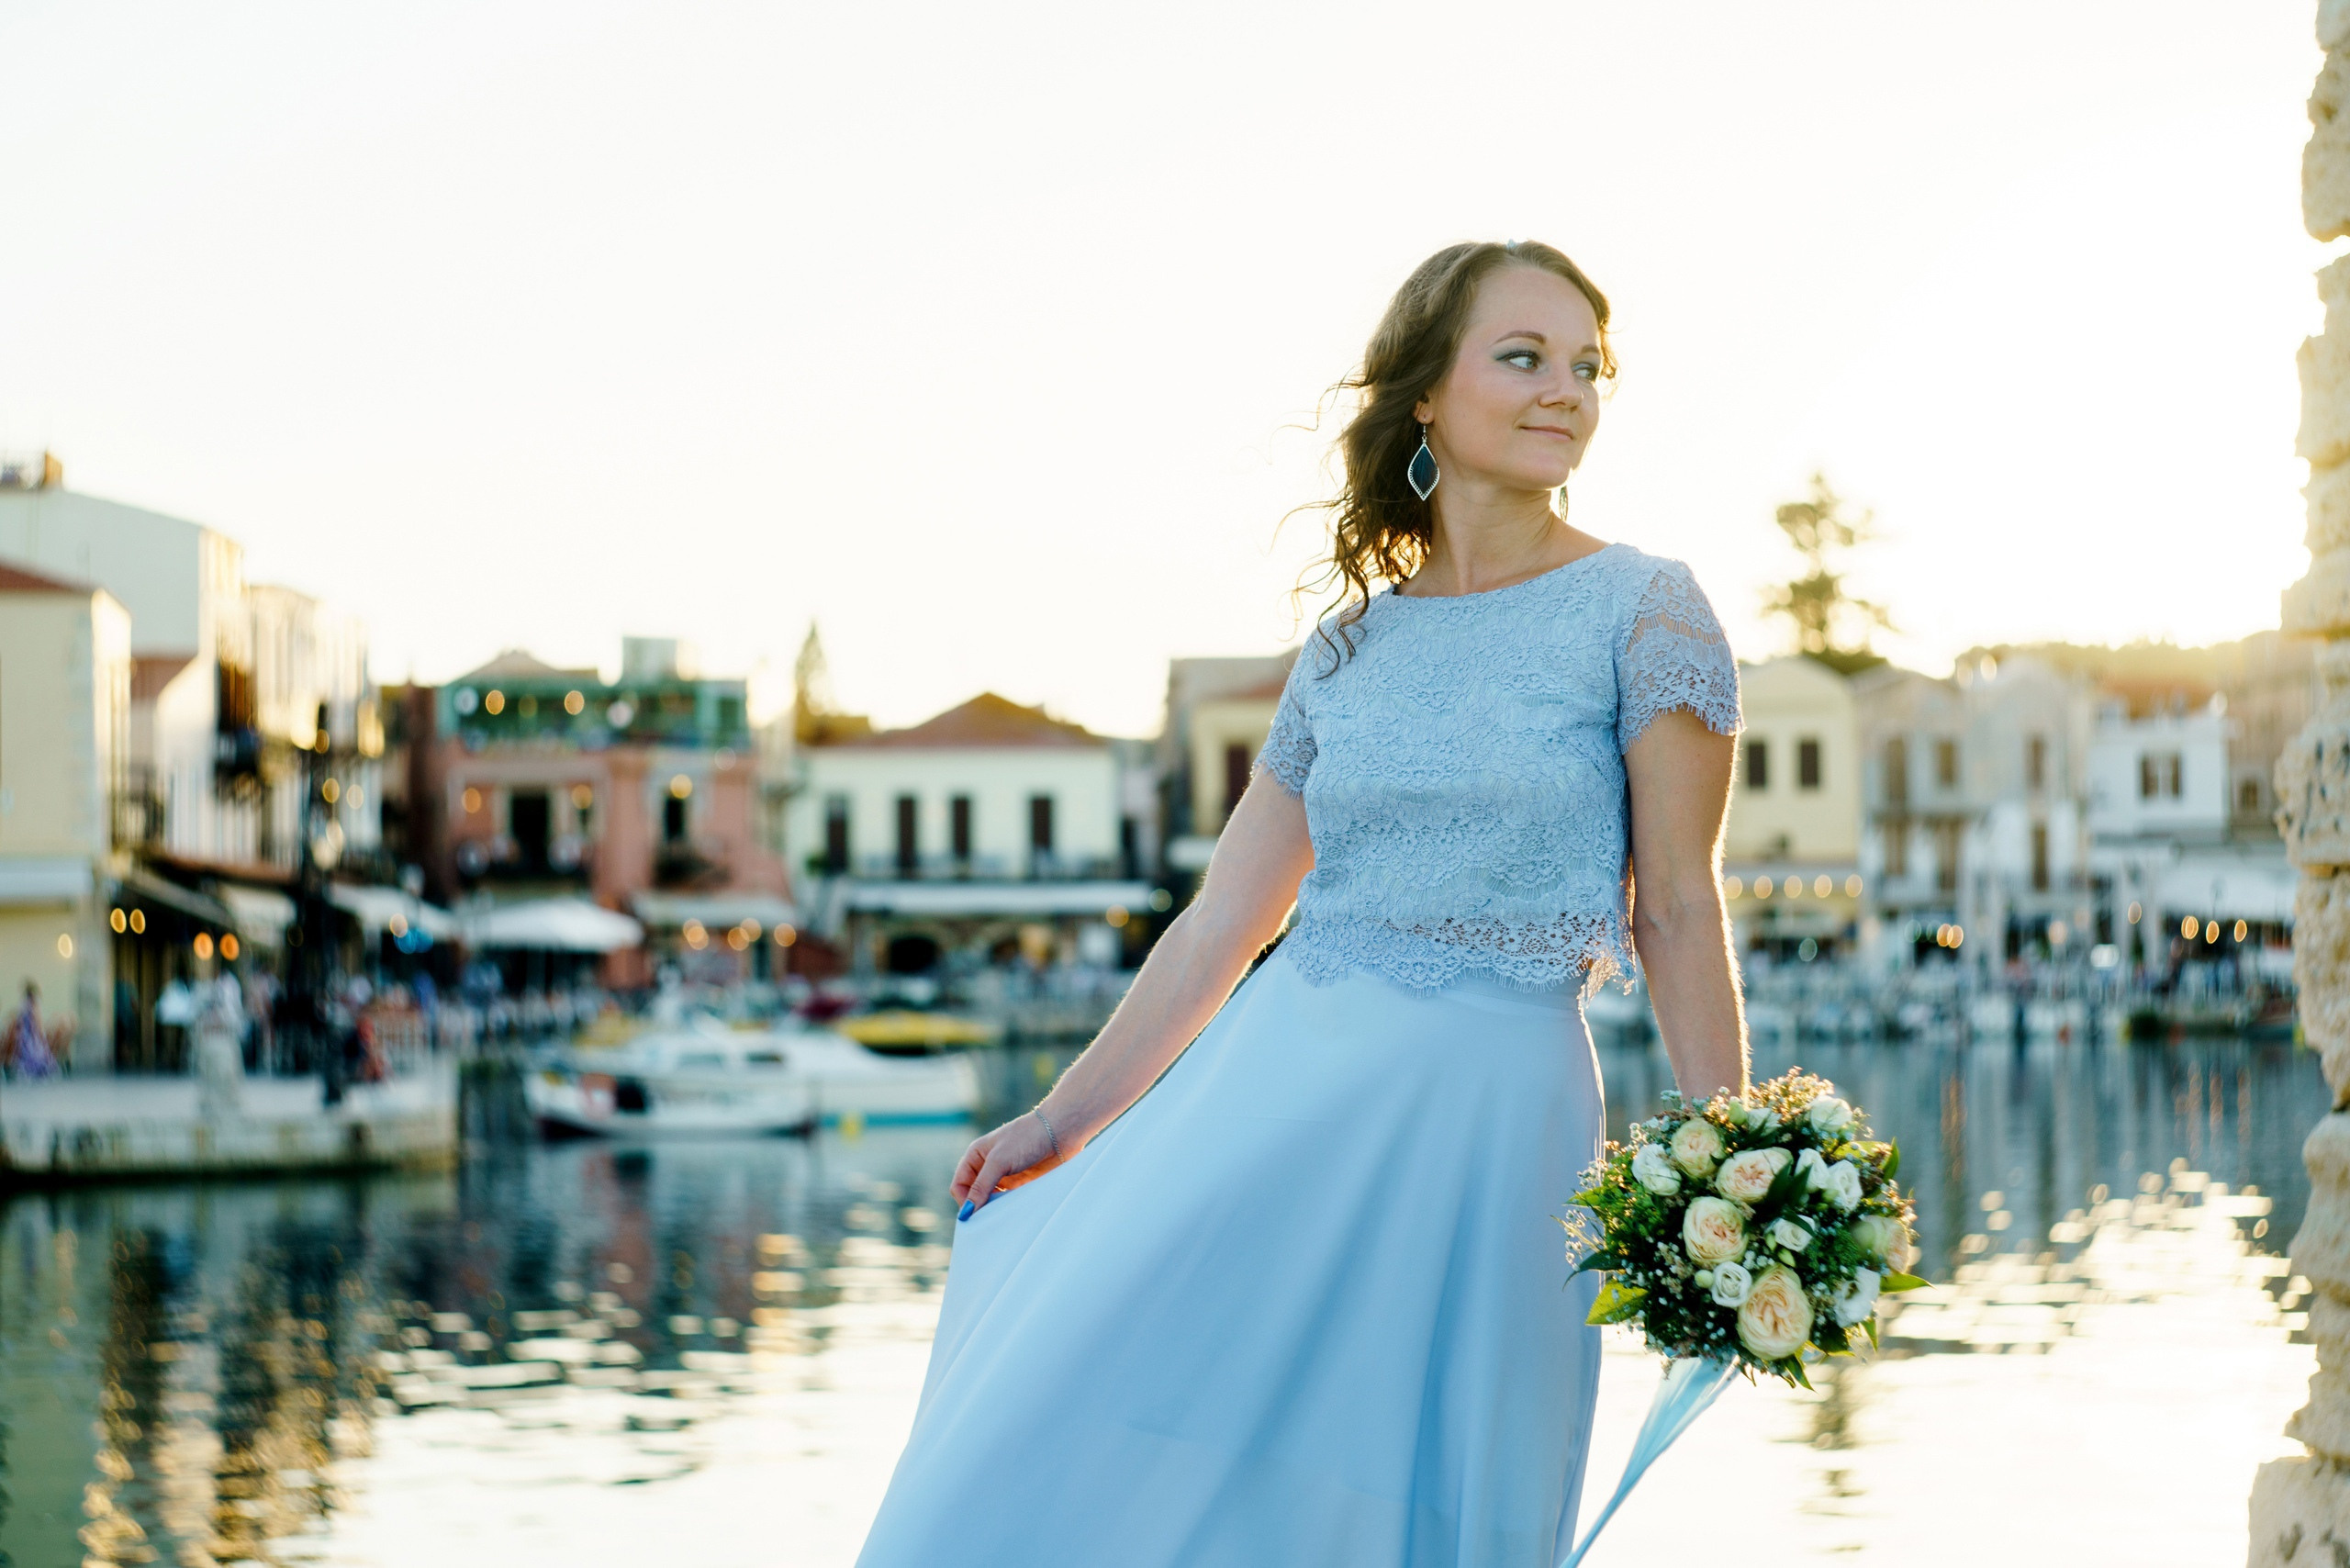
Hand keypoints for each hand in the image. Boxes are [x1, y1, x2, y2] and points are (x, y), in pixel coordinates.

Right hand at [952, 1110, 1072, 1217]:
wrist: (1061, 1131)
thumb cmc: (1027, 1138)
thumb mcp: (999, 1161)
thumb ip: (982, 1186)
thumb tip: (966, 1213)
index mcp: (976, 1156)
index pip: (959, 1185)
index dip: (964, 1201)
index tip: (974, 1216)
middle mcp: (988, 1166)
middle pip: (974, 1195)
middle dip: (978, 1208)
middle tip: (987, 1224)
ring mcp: (1005, 1176)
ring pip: (991, 1201)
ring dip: (993, 1211)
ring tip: (1001, 1219)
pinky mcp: (1021, 1184)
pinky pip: (1008, 1202)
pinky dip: (1008, 1210)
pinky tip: (1013, 1214)